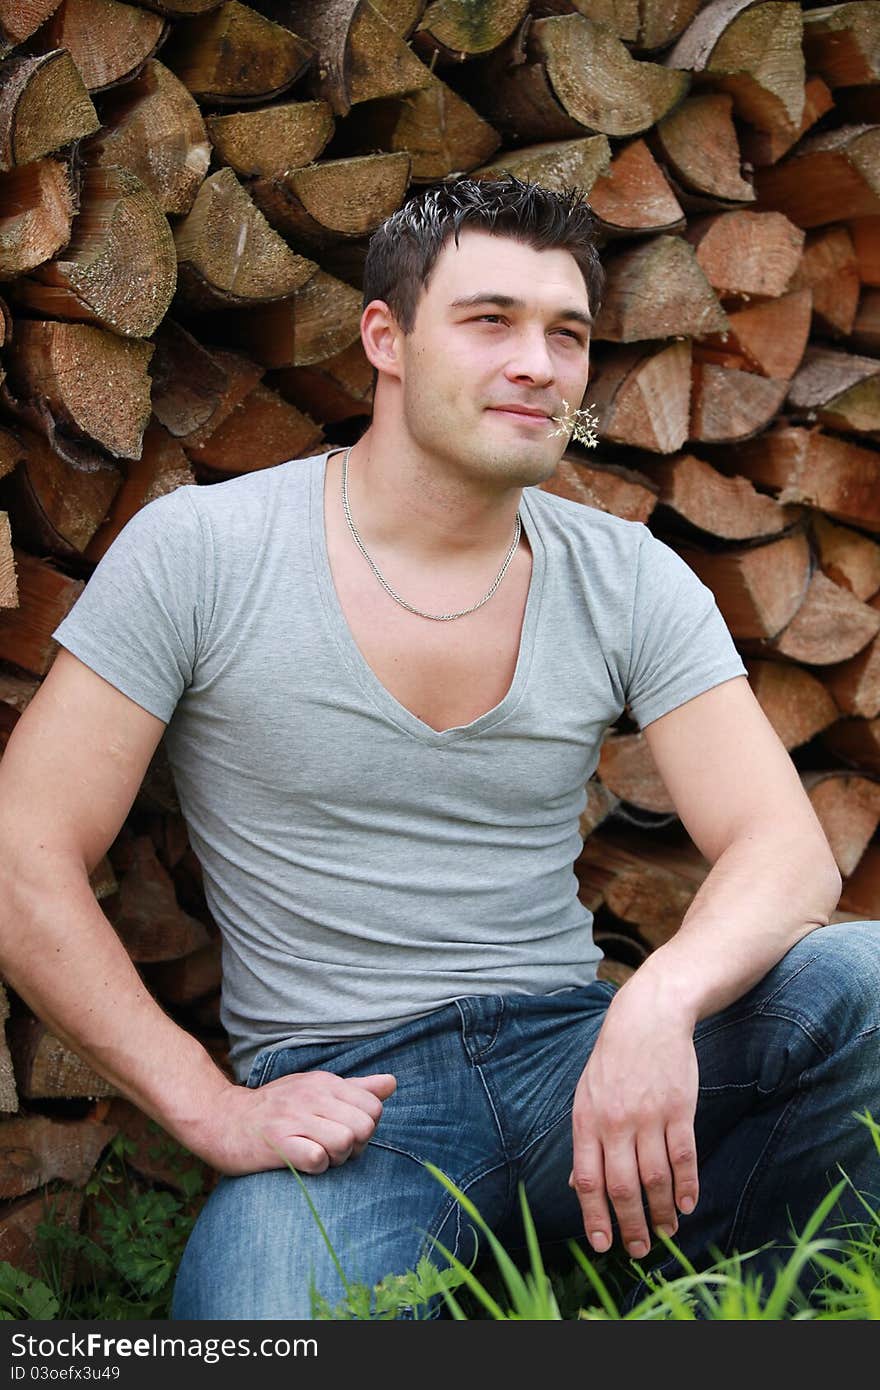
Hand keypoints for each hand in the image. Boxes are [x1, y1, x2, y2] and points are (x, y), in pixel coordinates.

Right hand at [189, 1070, 397, 1176]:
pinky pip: (317, 1159)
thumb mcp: (314, 1088)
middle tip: (332, 1149)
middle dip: (356, 1146)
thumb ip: (355, 1088)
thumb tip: (392, 1083)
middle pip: (364, 1126)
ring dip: (337, 1158)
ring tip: (317, 1155)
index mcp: (324, 1083)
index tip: (346, 1132)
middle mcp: (311, 1096)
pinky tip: (302, 1162)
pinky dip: (316, 1167)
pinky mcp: (278, 1144)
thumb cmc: (275, 1109)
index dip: (367, 1127)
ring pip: (345, 1142)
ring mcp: (294, 1119)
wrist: (221, 1120)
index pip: (374, 1106)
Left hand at [569, 983, 698, 1259]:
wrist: (647, 1018)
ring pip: (656, 1178)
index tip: (602, 1244)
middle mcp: (616, 1122)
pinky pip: (683, 1156)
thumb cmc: (613, 1061)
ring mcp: (649, 1116)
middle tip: (639, 1249)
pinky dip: (687, 1186)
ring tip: (666, 1231)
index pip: (587, 1179)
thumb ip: (586, 1141)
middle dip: (631, 1225)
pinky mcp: (678, 1109)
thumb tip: (579, 1188)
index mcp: (587, 1120)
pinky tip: (687, 1204)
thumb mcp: (586, 1095)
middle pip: (623, 1187)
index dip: (594, 1216)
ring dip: (662, 1211)